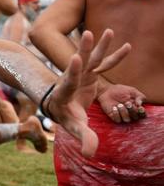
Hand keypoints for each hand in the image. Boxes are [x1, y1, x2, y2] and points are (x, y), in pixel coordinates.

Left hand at [46, 29, 130, 156]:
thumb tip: (89, 154)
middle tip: (87, 34)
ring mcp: (81, 73)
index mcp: (65, 92)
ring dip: (100, 45)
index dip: (72, 71)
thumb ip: (83, 138)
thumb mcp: (73, 127)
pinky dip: (114, 55)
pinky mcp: (90, 72)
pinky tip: (126, 45)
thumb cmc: (66, 117)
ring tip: (108, 31)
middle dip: (83, 49)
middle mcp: (72, 79)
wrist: (60, 105)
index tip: (76, 59)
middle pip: (78, 63)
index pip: (68, 81)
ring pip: (92, 58)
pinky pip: (104, 63)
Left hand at [97, 84, 145, 122]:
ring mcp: (122, 116)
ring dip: (124, 112)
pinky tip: (114, 107)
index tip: (139, 107)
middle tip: (127, 103)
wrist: (107, 90)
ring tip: (119, 105)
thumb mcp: (132, 91)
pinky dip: (116, 114)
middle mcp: (131, 114)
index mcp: (137, 108)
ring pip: (127, 120)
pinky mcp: (114, 117)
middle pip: (135, 118)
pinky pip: (118, 120)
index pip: (143, 115)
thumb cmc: (121, 90)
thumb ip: (139, 96)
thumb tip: (140, 104)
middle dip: (132, 111)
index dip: (142, 113)